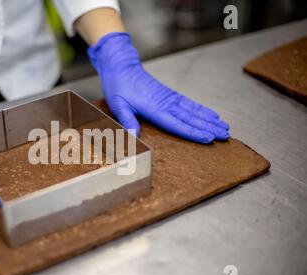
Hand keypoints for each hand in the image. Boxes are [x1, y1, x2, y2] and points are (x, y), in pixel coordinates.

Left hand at [88, 32, 228, 141]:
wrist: (121, 66)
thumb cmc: (118, 86)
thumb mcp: (118, 105)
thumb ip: (127, 120)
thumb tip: (134, 136)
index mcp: (154, 108)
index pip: (178, 123)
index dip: (194, 132)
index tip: (209, 138)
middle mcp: (166, 103)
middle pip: (191, 118)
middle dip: (209, 127)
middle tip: (225, 136)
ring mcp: (170, 98)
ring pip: (194, 111)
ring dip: (210, 120)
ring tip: (225, 127)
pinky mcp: (170, 95)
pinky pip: (190, 103)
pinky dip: (203, 110)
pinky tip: (212, 115)